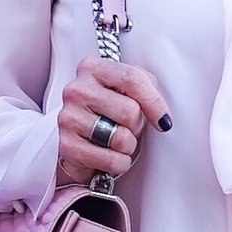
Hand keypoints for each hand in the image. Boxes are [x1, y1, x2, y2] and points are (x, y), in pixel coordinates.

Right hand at [56, 58, 172, 187]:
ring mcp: (68, 117)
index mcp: (92, 68)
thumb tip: (162, 117)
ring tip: (116, 142)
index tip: (164, 121)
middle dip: (137, 126)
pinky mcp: (67, 146)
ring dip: (128, 146)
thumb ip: (145, 88)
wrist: (80, 140)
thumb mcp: (129, 90)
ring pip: (121, 138)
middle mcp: (76, 90)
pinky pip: (111, 160)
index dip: (154, 103)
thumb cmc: (110, 113)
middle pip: (130, 111)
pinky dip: (120, 163)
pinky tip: (111, 156)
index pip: (132, 79)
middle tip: (127, 128)